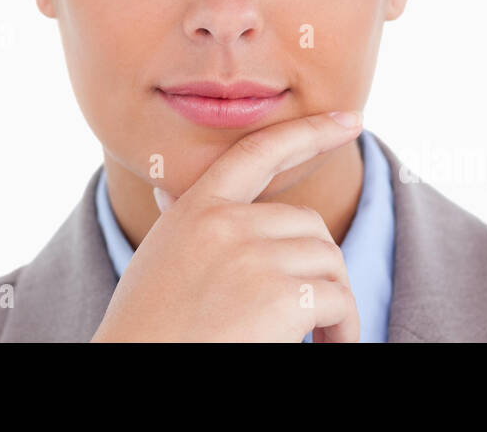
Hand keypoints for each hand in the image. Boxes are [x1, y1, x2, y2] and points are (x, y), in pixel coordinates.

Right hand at [90, 109, 363, 341]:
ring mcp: (251, 256)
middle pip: (308, 224)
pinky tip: (327, 348)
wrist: (136, 367)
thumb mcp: (156, 260)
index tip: (350, 120)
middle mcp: (224, 223)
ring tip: (323, 339)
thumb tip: (167, 192)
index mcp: (194, 210)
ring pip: (329, 261)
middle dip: (320, 266)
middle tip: (318, 312)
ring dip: (337, 302)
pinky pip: (338, 300)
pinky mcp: (278, 296)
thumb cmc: (146, 330)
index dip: (308, 131)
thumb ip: (180, 225)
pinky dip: (345, 328)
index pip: (257, 152)